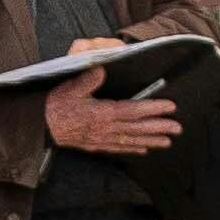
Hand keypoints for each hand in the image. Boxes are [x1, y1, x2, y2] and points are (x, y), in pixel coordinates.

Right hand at [42, 46, 180, 157]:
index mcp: (102, 112)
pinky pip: (119, 148)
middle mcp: (106, 128)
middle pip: (138, 128)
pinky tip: (145, 149)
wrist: (41, 126)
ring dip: (151, 140)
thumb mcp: (71, 87)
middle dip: (159, 127)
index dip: (154, 109)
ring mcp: (102, 139)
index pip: (134, 111)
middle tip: (178, 128)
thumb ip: (88, 79)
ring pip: (132, 140)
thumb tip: (102, 69)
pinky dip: (133, 149)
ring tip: (168, 141)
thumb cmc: (56, 105)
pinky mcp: (96, 145)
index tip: (170, 107)